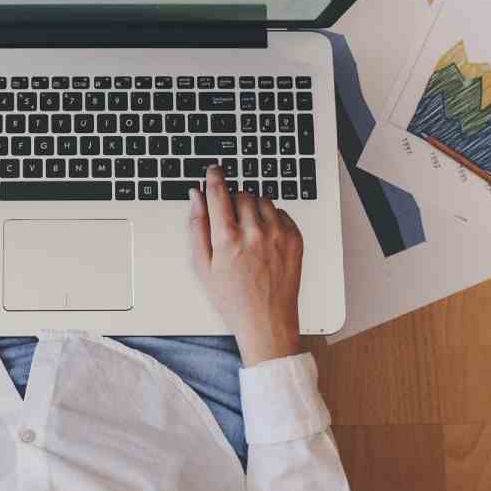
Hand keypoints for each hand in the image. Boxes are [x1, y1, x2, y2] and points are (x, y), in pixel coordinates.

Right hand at [186, 164, 304, 365]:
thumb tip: (195, 197)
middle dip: (233, 200)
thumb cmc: (233, 299)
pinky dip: (271, 218)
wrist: (267, 321)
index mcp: (227, 238)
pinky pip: (280, 213)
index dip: (214, 176)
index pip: (219, 192)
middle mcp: (254, 233)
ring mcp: (278, 235)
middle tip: (230, 219)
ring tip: (247, 231)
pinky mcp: (295, 239)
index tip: (213, 170)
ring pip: (262, 200)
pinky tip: (264, 238)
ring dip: (252, 207)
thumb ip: (197, 227)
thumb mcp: (203, 266)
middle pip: (242, 194)